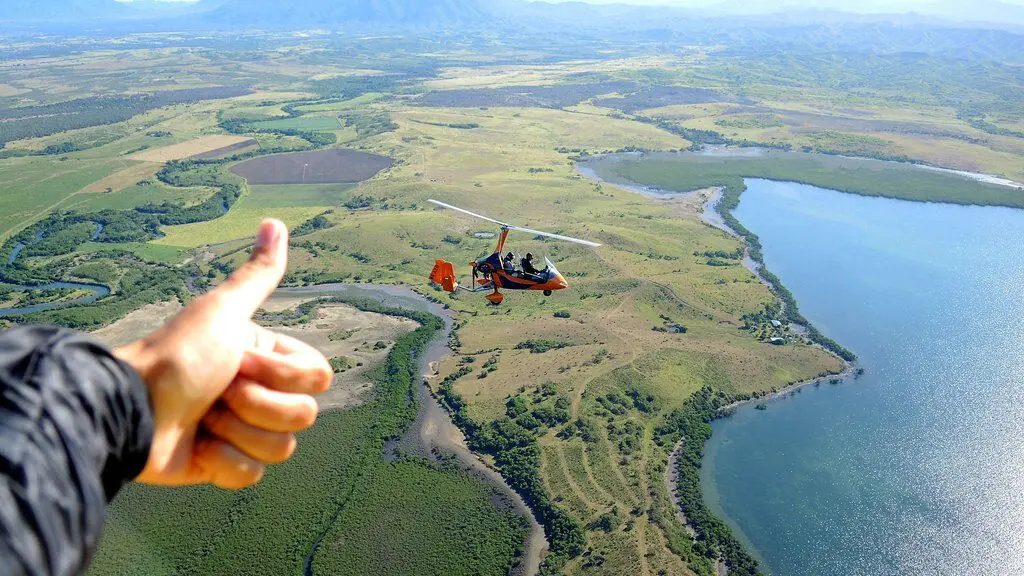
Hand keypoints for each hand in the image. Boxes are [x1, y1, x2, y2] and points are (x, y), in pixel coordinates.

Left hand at [115, 219, 332, 488]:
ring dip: (237, 433)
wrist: (133, 410)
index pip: (317, 376)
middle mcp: (259, 391)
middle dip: (258, 404)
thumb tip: (276, 221)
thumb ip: (258, 275)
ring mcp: (242, 430)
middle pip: (303, 414)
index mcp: (265, 356)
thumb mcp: (223, 310)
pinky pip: (252, 474)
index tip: (240, 360)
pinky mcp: (223, 465)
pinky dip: (222, 462)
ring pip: (281, 449)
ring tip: (203, 420)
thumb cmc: (178, 356)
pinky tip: (197, 449)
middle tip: (219, 392)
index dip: (283, 373)